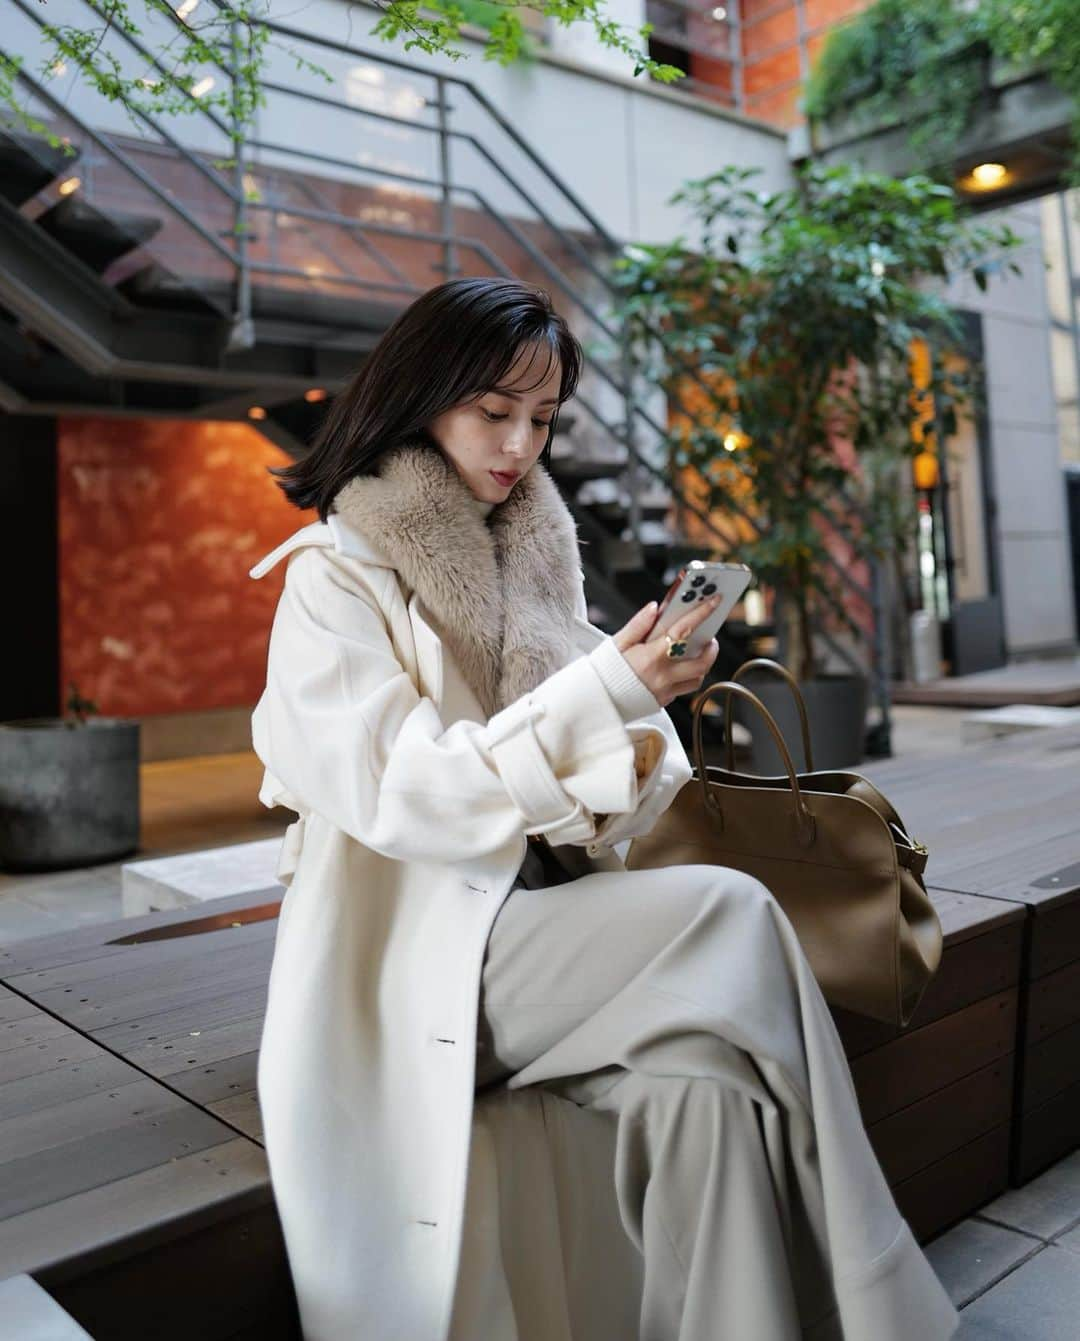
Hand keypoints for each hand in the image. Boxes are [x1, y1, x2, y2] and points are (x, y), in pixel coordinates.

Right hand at [612, 594, 721, 708]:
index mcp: (651, 656)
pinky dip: (686, 678)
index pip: (683, 630)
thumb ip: (638, 624)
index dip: (701, 614)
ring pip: (697, 678)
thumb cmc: (604, 670)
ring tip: (696, 653)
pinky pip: (683, 690)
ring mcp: (664, 691)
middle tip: (710, 638)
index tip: (714, 602)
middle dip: (711, 648)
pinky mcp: (662, 701)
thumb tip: (655, 607)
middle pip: (701, 662)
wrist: (596, 700)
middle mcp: (662, 675)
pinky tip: (678, 668)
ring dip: (702, 664)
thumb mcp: (617, 642)